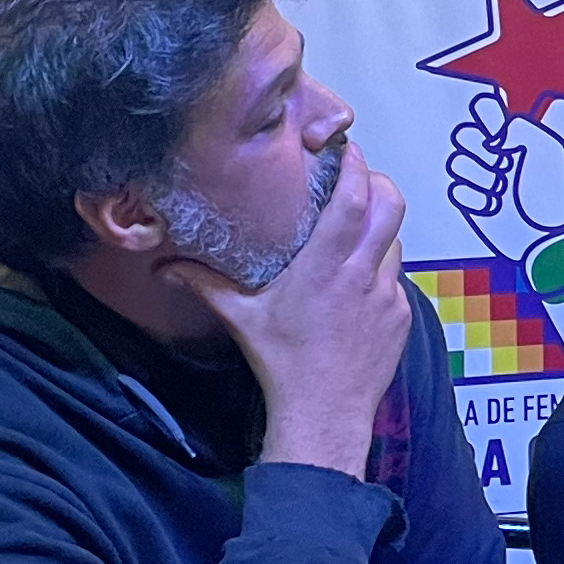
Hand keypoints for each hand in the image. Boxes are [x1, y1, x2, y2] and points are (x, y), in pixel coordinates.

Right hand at [182, 148, 413, 472]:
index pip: (354, 200)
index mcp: (325, 266)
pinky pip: (395, 278)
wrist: (323, 413)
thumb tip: (162, 267)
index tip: (347, 149)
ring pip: (395, 241)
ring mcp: (387, 294)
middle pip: (390, 206)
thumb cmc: (280, 361)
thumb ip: (203, 284)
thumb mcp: (240, 317)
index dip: (356, 167)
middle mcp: (362, 273)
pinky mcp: (401, 315)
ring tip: (357, 231)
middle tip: (360, 179)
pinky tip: (358, 282)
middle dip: (380, 184)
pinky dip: (380, 270)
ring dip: (380, 229)